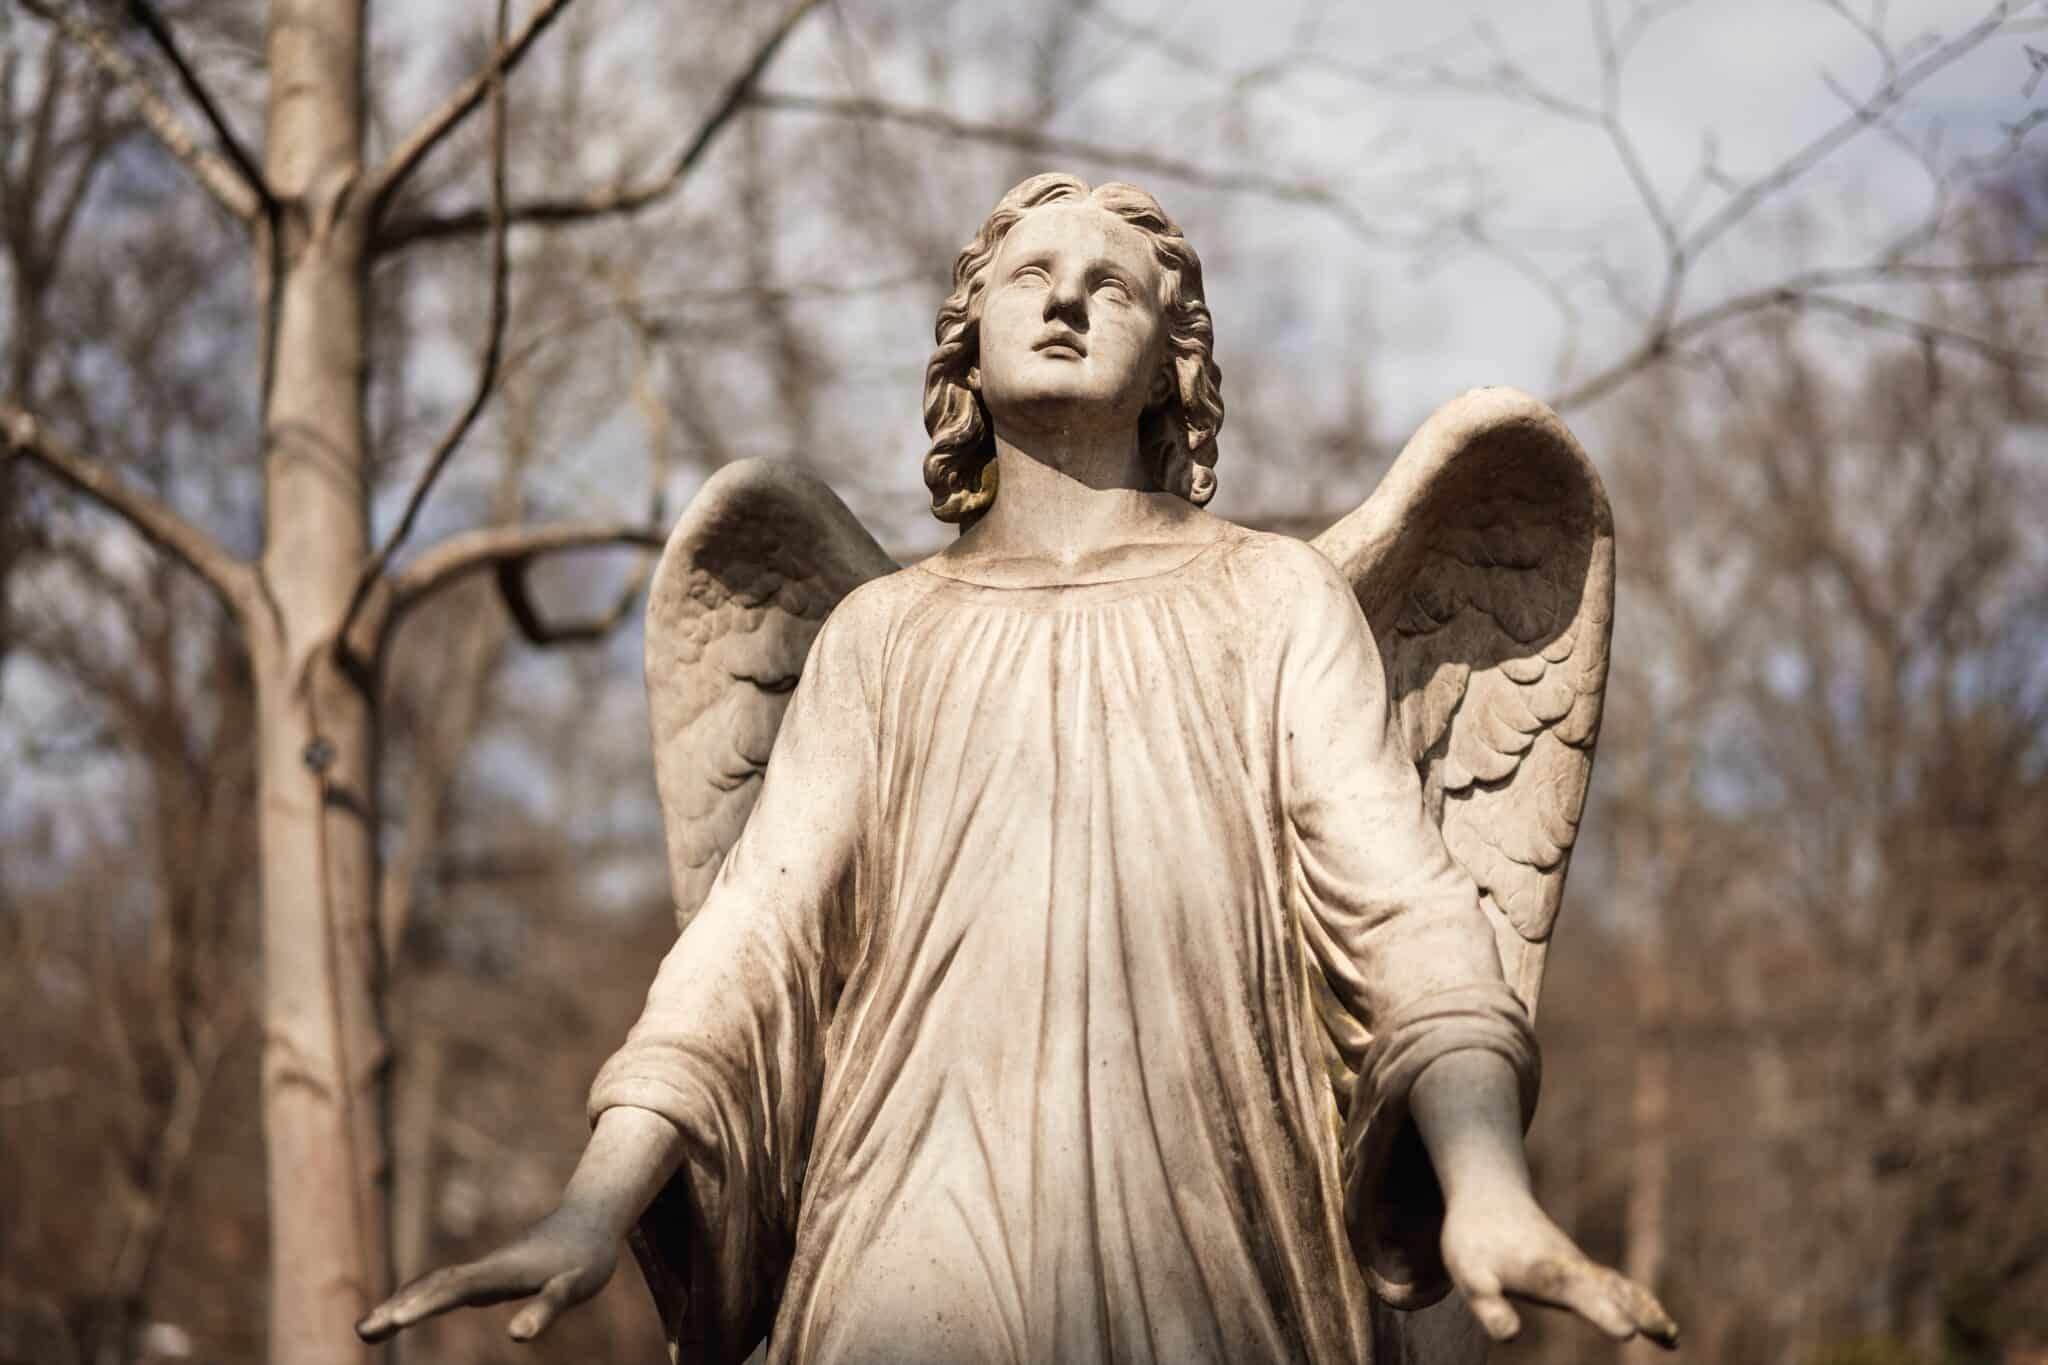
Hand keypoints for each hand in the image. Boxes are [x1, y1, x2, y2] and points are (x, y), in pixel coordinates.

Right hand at [355, 1203, 618, 1344]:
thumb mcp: (574, 1287)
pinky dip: (417, 1299)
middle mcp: (485, 1270)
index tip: (395, 1320)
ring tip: (366, 1328)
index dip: (425, 1304)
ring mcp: (482, 1272)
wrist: (588, 1220)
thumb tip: (518, 1336)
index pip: (457, 1290)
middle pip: (433, 1286)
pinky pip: (442, 1289)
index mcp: (502, 1273)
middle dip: (398, 1307)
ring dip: (400, 1303)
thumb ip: (546, 1310)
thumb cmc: (585, 1258)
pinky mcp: (485, 1277)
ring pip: (433, 1285)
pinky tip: (400, 1312)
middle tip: (362, 1330)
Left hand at [1440, 1190, 1677, 1348]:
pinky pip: (1617, 1286)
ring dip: (1647, 1309)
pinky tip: (1659, 1326)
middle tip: (1667, 1333)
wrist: (1488, 1199)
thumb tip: (1510, 1336)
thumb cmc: (1475, 1240)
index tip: (1626, 1332)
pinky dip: (1639, 1302)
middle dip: (1639, 1311)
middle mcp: (1572, 1268)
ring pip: (1620, 1287)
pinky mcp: (1580, 1271)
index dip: (1602, 1313)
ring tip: (1671, 1337)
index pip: (1579, 1293)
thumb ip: (1488, 1306)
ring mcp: (1580, 1268)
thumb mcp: (1469, 1276)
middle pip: (1611, 1290)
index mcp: (1547, 1271)